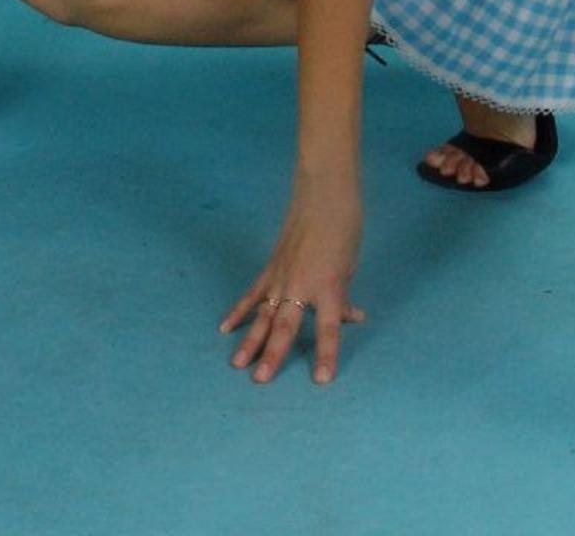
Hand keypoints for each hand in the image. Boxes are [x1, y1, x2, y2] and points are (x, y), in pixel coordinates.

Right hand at [218, 175, 365, 384]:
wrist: (323, 195)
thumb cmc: (345, 230)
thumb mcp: (349, 267)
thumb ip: (342, 297)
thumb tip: (348, 317)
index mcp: (328, 286)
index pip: (327, 327)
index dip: (325, 354)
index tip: (321, 380)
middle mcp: (301, 285)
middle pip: (285, 325)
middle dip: (273, 353)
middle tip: (261, 379)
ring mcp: (280, 277)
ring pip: (262, 314)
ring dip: (250, 340)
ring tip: (237, 364)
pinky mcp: (269, 267)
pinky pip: (253, 294)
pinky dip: (239, 311)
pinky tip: (225, 328)